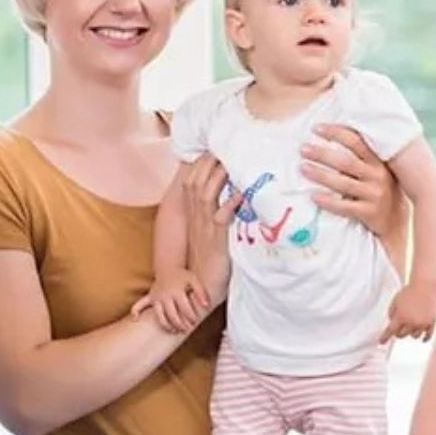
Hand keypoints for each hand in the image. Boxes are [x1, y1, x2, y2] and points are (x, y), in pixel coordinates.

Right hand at [131, 267, 207, 333]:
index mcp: (176, 292)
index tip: (195, 322)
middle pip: (173, 316)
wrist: (168, 267)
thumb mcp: (194, 280)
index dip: (191, 318)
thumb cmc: (182, 275)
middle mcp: (165, 296)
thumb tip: (206, 305)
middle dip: (181, 324)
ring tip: (174, 331)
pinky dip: (135, 311)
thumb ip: (201, 292)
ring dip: (167, 326)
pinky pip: (140, 304)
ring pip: (160, 316)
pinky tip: (135, 319)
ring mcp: (156, 297)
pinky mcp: (149, 298)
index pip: (185, 309)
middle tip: (186, 329)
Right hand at [181, 154, 239, 305]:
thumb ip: (219, 214)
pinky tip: (244, 192)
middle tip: (224, 147)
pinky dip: (232, 203)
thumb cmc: (210, 261)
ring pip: (205, 194)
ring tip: (231, 161)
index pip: (192, 181)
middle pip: (196, 181)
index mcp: (194, 214)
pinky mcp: (216, 239)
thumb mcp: (211, 233)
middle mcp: (196, 217)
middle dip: (208, 162)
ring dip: (218, 176)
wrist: (201, 288)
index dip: (201, 163)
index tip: (214, 148)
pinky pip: (222, 216)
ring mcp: (205, 227)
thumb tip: (234, 196)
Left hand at [303, 125, 405, 248]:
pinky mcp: (369, 212)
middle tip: (303, 149)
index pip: (356, 142)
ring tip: (303, 168)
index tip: (316, 128)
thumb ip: (361, 157)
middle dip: (323, 154)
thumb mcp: (376, 170)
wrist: (396, 219)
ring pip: (343, 183)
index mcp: (378, 161)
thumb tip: (329, 139)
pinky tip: (314, 196)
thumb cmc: (379, 189)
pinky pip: (345, 207)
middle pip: (346, 162)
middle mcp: (378, 176)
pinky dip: (328, 202)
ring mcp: (374, 194)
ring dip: (321, 175)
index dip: (336, 133)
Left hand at [382, 280, 435, 342]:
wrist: (425, 287)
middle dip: (398, 332)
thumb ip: (391, 314)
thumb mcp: (395, 302)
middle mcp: (412, 322)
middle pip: (402, 335)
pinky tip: (422, 339)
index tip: (381, 342)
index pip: (390, 331)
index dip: (384, 337)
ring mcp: (423, 323)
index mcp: (401, 316)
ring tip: (411, 327)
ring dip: (411, 333)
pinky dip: (424, 338)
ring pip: (414, 336)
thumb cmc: (409, 293)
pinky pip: (428, 335)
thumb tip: (393, 324)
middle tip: (399, 328)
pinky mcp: (432, 322)